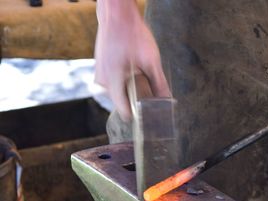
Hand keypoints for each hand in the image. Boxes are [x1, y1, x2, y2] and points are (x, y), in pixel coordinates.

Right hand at [95, 0, 170, 120]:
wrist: (118, 15)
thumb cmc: (133, 35)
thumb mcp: (151, 61)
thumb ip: (159, 84)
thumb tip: (167, 101)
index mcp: (112, 81)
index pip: (123, 111)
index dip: (138, 115)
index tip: (148, 117)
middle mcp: (102, 81)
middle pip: (122, 101)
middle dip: (136, 98)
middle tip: (148, 86)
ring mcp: (99, 74)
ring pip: (118, 91)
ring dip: (130, 87)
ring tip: (140, 72)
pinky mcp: (101, 69)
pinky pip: (114, 82)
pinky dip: (125, 79)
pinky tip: (133, 68)